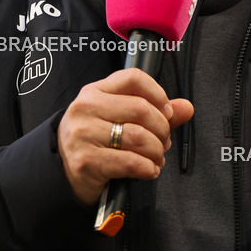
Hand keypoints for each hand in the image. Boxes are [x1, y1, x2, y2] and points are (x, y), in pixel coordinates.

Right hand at [57, 68, 193, 205]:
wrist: (64, 171)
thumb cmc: (96, 140)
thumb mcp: (119, 118)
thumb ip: (155, 111)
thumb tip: (186, 108)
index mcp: (95, 91)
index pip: (133, 79)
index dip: (158, 94)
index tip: (167, 112)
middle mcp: (86, 108)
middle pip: (141, 109)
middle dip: (162, 129)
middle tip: (164, 141)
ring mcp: (84, 134)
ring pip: (139, 137)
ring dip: (156, 151)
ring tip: (156, 157)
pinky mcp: (86, 161)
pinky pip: (130, 162)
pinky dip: (147, 168)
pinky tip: (148, 170)